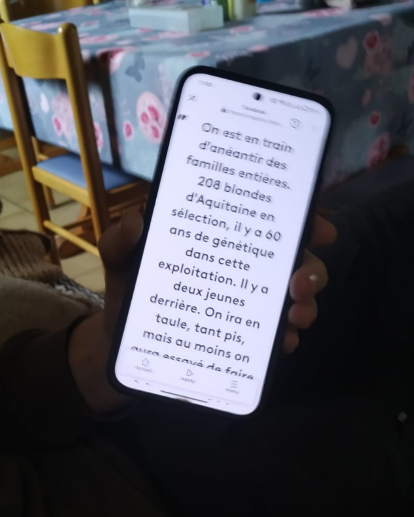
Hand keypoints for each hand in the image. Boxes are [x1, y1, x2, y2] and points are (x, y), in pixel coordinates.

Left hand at [99, 209, 335, 352]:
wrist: (121, 342)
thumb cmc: (128, 290)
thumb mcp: (120, 261)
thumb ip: (121, 241)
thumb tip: (137, 222)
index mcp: (219, 238)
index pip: (265, 220)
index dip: (299, 218)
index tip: (317, 228)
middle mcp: (241, 265)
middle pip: (291, 259)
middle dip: (309, 268)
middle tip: (299, 282)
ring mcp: (246, 301)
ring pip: (293, 296)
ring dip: (305, 305)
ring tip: (295, 317)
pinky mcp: (242, 334)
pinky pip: (275, 334)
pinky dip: (284, 337)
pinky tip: (282, 344)